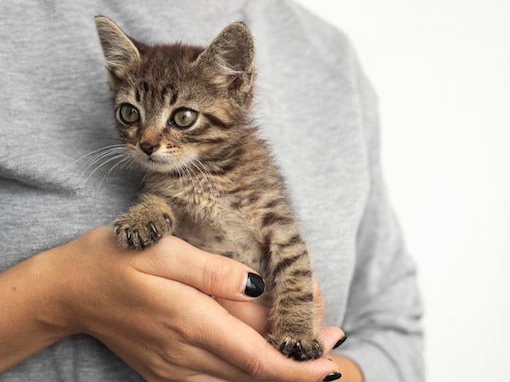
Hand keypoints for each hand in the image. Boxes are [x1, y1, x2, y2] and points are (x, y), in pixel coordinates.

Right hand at [38, 226, 343, 380]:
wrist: (67, 291)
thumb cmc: (114, 260)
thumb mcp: (162, 250)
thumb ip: (212, 271)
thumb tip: (258, 285)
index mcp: (189, 320)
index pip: (255, 356)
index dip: (296, 366)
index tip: (328, 364)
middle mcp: (184, 353)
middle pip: (253, 373)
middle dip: (297, 367)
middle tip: (332, 345)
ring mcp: (174, 368)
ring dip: (275, 372)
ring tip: (310, 354)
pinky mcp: (166, 371)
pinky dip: (246, 376)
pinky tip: (264, 361)